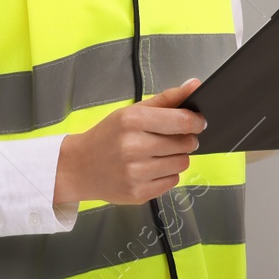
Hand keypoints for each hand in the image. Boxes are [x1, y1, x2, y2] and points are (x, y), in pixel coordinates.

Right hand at [54, 78, 206, 205]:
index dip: (197, 121)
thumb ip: (167, 99)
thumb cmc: (109, 136)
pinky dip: (168, 174)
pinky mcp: (138, 193)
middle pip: (185, 143)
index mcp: (132, 120)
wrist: (79, 167)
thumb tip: (195, 85)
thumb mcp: (132, 111)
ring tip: (159, 153)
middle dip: (186, 139)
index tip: (199, 122)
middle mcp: (133, 146)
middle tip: (173, 138)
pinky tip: (151, 168)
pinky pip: (173, 181)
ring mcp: (135, 172)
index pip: (182, 121)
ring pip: (182, 163)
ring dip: (177, 157)